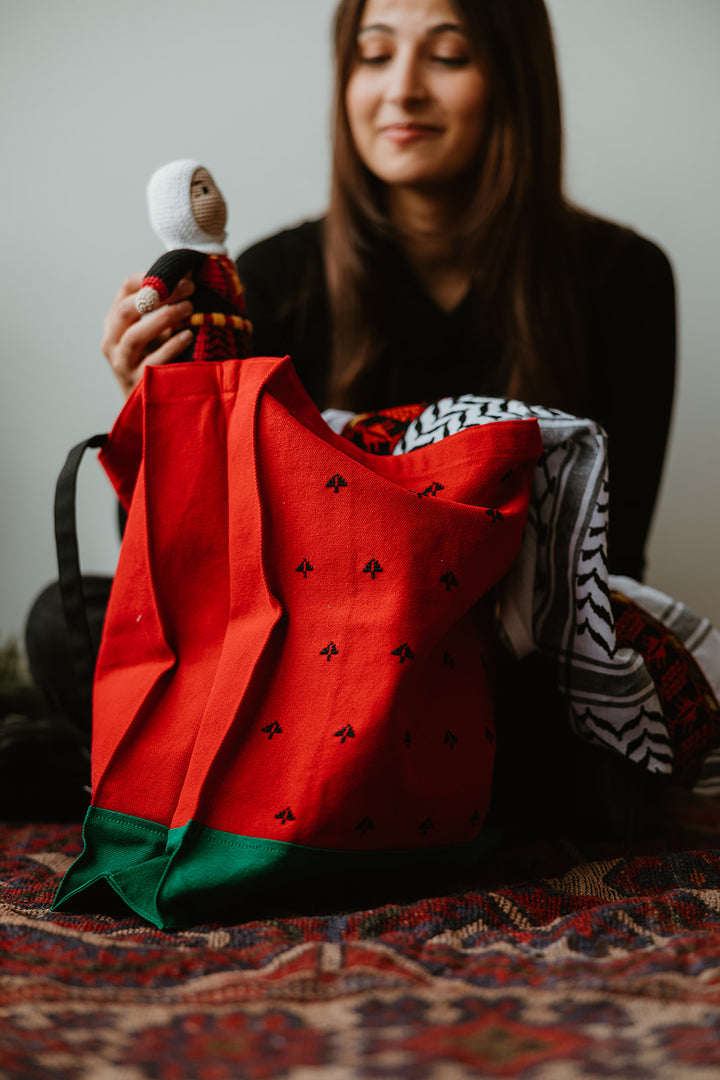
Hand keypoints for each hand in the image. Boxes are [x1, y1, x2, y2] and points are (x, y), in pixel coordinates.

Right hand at [101, 273, 194, 397]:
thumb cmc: (159, 363)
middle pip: (127, 309)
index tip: (177, 271)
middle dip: (159, 294)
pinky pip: (152, 362)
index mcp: (116, 322)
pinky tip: (188, 335)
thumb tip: (192, 277)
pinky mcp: (136, 384)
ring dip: (164, 318)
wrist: (151, 407)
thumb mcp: (157, 333)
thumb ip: (166, 308)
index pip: (126, 289)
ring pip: (135, 335)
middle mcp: (112, 341)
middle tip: (189, 288)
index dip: (149, 276)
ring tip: (190, 308)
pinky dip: (171, 346)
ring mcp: (122, 364)